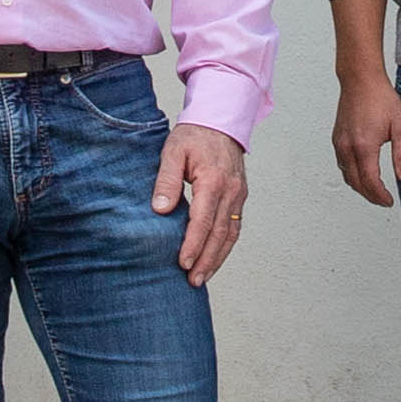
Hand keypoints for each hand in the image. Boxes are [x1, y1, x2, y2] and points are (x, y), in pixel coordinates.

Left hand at [152, 124, 251, 284]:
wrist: (220, 120)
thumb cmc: (194, 136)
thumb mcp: (173, 151)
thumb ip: (166, 180)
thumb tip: (160, 209)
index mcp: (214, 180)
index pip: (203, 220)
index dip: (193, 244)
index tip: (183, 263)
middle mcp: (231, 191)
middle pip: (220, 234)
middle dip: (206, 260)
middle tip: (193, 281)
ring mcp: (238, 195)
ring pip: (230, 234)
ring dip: (217, 258)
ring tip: (203, 277)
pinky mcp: (239, 197)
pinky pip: (234, 226)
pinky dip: (225, 246)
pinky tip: (214, 259)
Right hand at [331, 71, 400, 205]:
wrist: (361, 79)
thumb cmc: (381, 98)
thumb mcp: (400, 125)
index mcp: (364, 146)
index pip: (370, 182)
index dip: (380, 196)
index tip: (389, 201)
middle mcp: (348, 147)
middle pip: (356, 183)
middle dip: (370, 196)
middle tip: (384, 200)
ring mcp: (339, 143)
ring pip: (347, 176)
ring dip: (360, 187)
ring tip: (375, 190)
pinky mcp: (337, 139)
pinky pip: (342, 165)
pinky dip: (352, 175)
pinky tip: (363, 174)